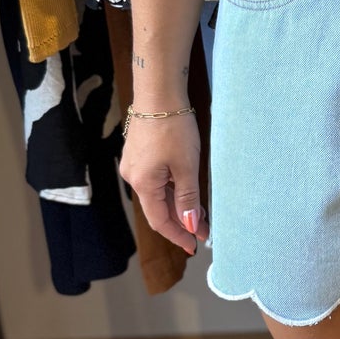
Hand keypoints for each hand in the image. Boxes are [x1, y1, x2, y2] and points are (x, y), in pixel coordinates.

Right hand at [119, 112, 206, 255]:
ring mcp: (135, 165)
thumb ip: (188, 198)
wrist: (159, 93)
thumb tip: (191, 225)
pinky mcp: (140, 153)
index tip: (194, 245)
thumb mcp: (186, 166)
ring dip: (179, 205)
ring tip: (203, 212)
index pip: (160, 221)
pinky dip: (173, 189)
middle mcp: (134, 177)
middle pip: (159, 208)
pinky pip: (156, 180)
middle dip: (182, 221)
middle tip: (206, 229)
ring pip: (159, 194)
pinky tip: (188, 190)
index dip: (178, 235)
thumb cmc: (173, 127)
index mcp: (143, 184)